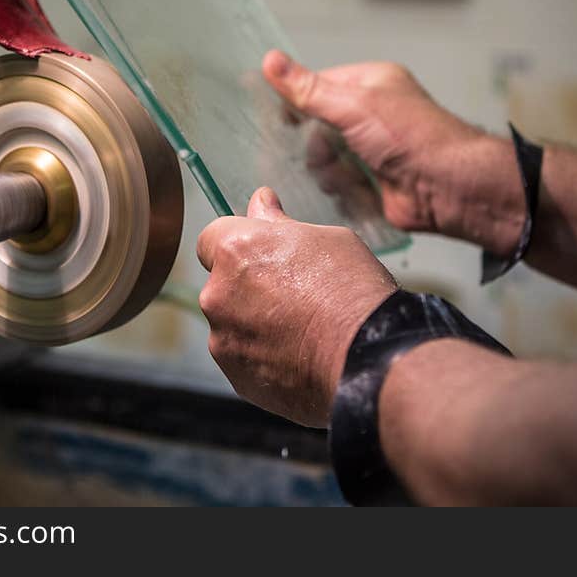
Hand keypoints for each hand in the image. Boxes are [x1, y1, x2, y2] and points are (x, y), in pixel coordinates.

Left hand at [197, 187, 396, 426]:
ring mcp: (223, 338)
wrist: (366, 355)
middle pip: (221, 283)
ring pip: (231, 323)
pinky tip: (297, 355)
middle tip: (292, 295)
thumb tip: (261, 201)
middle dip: (247, 287)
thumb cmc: (351, 288)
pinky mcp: (235, 375)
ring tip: (299, 329)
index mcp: (235, 249)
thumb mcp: (325, 238)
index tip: (259, 253)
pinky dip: (262, 356)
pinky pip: (243, 358)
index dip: (235, 244)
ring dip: (253, 323)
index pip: (211, 237)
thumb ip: (279, 222)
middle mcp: (217, 293)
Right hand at [262, 51, 521, 252]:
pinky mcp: (371, 183)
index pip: (317, 86)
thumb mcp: (353, 106)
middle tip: (326, 153)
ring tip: (348, 176)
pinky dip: (341, 191)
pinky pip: (337, 186)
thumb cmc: (411, 137)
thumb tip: (270, 60)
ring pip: (323, 160)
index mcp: (370, 85)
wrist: (448, 189)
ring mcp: (371, 151)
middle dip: (315, 146)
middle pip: (315, 128)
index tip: (280, 118)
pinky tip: (354, 192)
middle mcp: (370, 115)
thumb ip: (308, 89)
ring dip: (329, 172)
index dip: (296, 101)